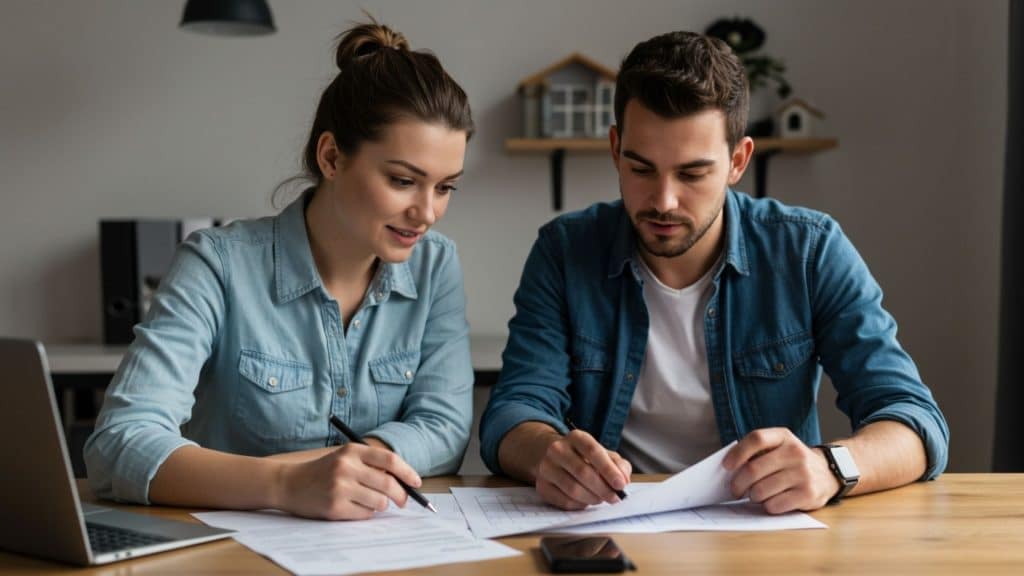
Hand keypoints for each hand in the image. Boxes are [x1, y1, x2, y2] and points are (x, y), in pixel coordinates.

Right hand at [277, 443, 421, 519]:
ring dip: (380, 505)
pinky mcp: (334, 507)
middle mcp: (346, 467)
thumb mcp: (345, 458)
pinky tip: (354, 507)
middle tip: (403, 501)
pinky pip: (365, 515)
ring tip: (368, 501)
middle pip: (388, 484)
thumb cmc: (323, 471)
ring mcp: (340, 487)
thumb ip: (371, 465)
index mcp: (352, 451)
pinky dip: (366, 514)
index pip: (390, 460)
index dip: (408, 472)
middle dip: (401, 496)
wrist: (289, 483)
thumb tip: (404, 482)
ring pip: (379, 502)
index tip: (417, 483)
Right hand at [535, 429, 631, 509]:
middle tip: (615, 498)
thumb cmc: (585, 458)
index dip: (608, 469)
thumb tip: (623, 480)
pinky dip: (580, 505)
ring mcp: (546, 467)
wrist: (554, 458)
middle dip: (602, 488)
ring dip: (592, 498)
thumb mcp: (604, 454)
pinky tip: (585, 501)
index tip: (621, 484)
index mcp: (576, 437)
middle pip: (582, 472)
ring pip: (573, 488)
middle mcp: (558, 449)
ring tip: (600, 499)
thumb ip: (618, 465)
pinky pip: (564, 501)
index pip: (593, 451)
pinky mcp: (542, 485)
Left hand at [722, 428, 839, 513]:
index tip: (726, 466)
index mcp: (784, 436)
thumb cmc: (791, 462)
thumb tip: (728, 471)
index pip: (756, 438)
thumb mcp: (778, 448)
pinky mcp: (808, 494)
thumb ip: (756, 453)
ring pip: (761, 490)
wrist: (827, 473)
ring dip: (753, 496)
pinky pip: (774, 505)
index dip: (738, 453)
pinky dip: (767, 506)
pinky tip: (771, 501)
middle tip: (735, 490)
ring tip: (756, 495)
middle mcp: (795, 452)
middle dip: (738, 483)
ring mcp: (803, 473)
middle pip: (754, 469)